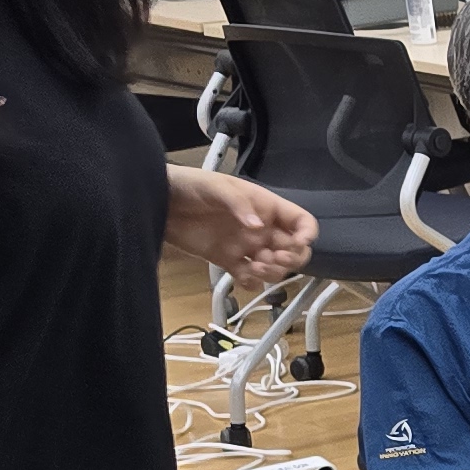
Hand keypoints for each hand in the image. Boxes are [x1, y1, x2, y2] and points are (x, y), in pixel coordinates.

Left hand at [165, 165, 316, 290]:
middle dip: (292, 258)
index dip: (307, 233)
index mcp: (267, 208)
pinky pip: (248, 278)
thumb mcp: (219, 188)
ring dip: (272, 273)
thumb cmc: (193, 186)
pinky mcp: (228, 261)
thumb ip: (240, 205)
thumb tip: (259, 228)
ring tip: (252, 267)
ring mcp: (246, 247)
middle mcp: (263, 230)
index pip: (301, 222)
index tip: (299, 243)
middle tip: (273, 259)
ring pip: (275, 267)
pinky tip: (242, 278)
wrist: (162, 201)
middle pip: (293, 250)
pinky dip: (251, 283)